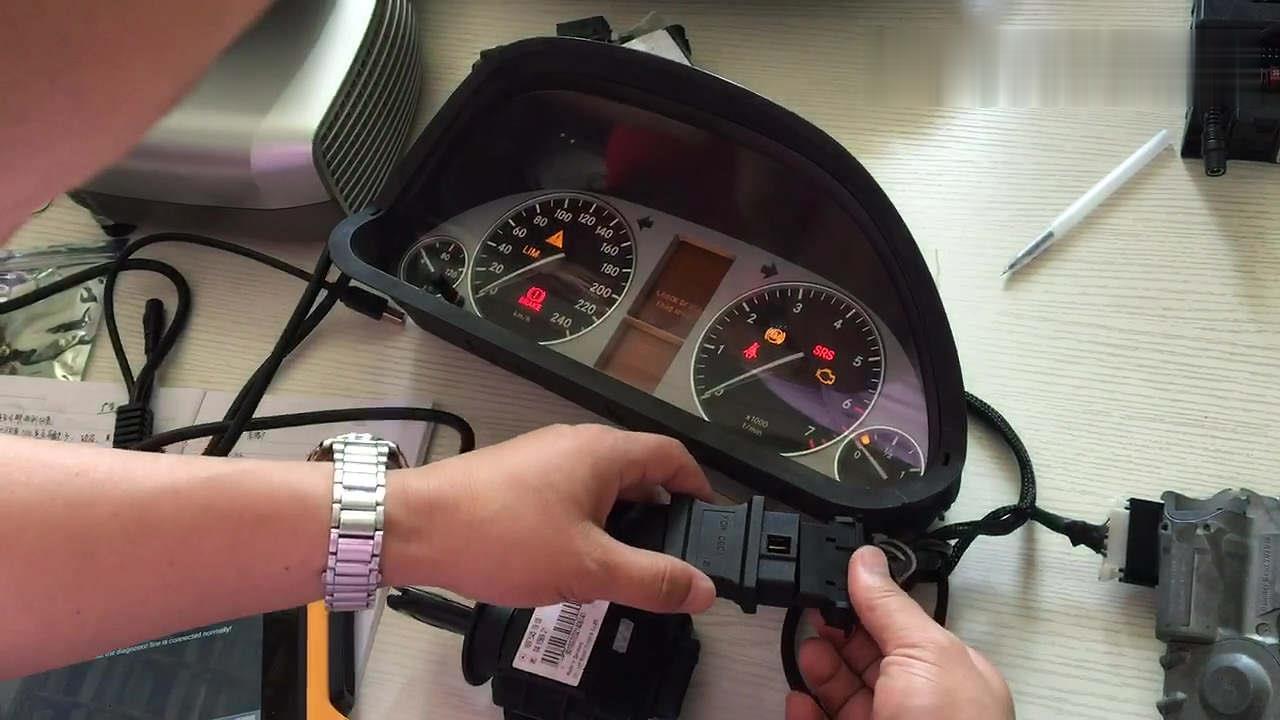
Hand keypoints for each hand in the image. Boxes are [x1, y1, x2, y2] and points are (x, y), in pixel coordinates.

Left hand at [384, 424, 717, 613]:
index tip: (713, 522)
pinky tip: (574, 560)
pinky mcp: (517, 477)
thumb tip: (702, 588)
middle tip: (672, 558)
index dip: (700, 489)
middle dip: (661, 516)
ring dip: (621, 524)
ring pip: (602, 486)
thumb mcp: (588, 568)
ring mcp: (543, 457)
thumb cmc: (498, 535)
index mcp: (604, 452)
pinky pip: (570, 495)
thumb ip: (651, 580)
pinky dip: (586, 524)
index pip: (673, 457)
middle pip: (639, 472)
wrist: (413, 528)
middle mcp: (576, 444)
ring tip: (624, 568)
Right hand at [785, 546, 1013, 719]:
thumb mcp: (924, 654)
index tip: (832, 584)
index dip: (866, 603)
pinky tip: (797, 702)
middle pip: (870, 660)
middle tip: (810, 613)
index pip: (903, 626)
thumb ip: (889, 607)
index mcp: (951, 674)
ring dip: (820, 672)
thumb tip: (866, 558)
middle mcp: (922, 707)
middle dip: (837, 635)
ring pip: (845, 696)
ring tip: (804, 654)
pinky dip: (807, 714)